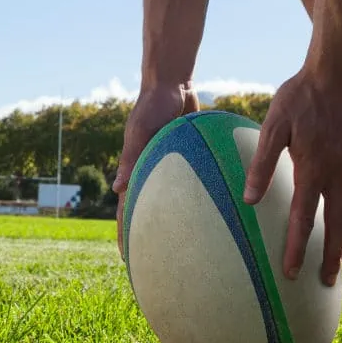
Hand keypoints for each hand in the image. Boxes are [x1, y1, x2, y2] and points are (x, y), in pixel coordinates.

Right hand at [112, 82, 201, 248]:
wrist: (172, 82)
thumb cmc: (152, 104)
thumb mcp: (140, 130)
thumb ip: (131, 158)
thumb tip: (117, 189)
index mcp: (136, 170)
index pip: (127, 209)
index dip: (126, 234)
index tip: (128, 258)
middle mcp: (152, 172)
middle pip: (153, 210)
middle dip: (154, 235)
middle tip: (162, 260)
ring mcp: (170, 166)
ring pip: (176, 200)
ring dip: (182, 219)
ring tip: (195, 244)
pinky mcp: (188, 157)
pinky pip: (196, 182)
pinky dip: (204, 195)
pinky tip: (224, 208)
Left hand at [242, 65, 341, 285]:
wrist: (337, 73)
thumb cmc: (300, 96)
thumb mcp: (273, 125)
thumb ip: (262, 163)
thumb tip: (249, 199)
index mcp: (313, 168)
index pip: (304, 218)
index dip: (297, 247)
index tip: (291, 273)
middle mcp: (335, 172)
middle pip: (335, 224)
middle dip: (330, 255)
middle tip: (326, 282)